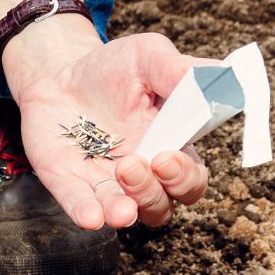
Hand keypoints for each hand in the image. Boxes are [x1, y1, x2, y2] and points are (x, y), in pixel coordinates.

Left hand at [4, 25, 212, 229]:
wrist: (57, 75)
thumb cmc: (111, 69)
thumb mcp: (148, 56)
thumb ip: (180, 69)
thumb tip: (217, 77)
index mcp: (170, 146)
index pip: (191, 180)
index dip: (185, 178)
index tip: (166, 157)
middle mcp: (143, 175)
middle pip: (162, 205)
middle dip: (153, 192)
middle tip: (134, 164)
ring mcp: (106, 184)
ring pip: (127, 214)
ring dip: (125, 209)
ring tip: (119, 179)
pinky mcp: (70, 185)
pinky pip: (81, 209)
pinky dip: (87, 215)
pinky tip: (91, 218)